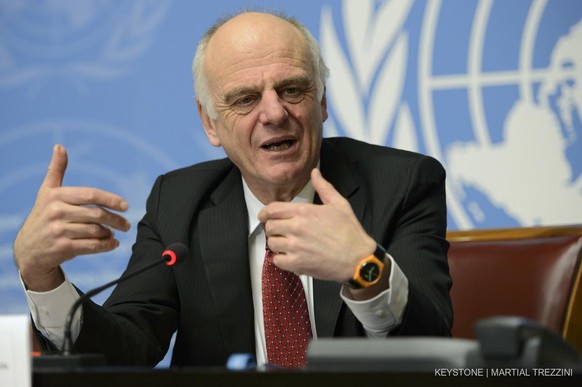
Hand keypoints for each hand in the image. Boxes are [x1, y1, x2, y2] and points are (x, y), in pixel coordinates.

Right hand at [14, 145, 130, 290]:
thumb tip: (59, 146)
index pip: (90, 194)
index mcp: (56, 196)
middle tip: (126, 225)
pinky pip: (91, 246)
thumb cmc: (42, 216)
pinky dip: (106, 245)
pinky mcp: (62, 248)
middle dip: (116, 219)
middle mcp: (56, 212)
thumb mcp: (46, 192)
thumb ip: (56, 170)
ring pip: (95, 231)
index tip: (125, 206)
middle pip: (96, 214)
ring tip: (114, 233)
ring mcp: (58, 231)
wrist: (27, 250)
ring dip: (109, 233)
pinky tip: (113, 243)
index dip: (110, 199)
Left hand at [258, 168, 375, 282]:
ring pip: (271, 243)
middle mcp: (296, 227)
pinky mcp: (297, 264)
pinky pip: (277, 260)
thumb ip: (323, 187)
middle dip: (272, 228)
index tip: (264, 216)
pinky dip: (281, 259)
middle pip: (269, 226)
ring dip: (276, 243)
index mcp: (304, 211)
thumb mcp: (339, 204)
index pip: (272, 209)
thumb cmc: (350, 232)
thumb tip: (315, 172)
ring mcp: (295, 247)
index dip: (264, 213)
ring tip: (286, 244)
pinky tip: (290, 256)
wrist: (358, 259)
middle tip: (280, 231)